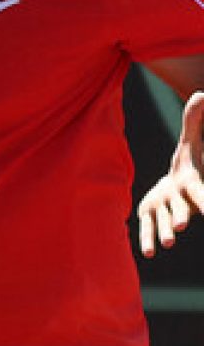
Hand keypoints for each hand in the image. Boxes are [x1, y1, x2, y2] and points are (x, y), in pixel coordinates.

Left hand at [138, 91, 203, 256]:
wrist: (179, 182)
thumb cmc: (188, 161)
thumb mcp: (191, 141)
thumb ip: (195, 120)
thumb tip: (202, 92)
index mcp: (193, 184)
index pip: (203, 194)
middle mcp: (183, 201)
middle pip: (185, 211)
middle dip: (183, 217)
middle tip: (181, 226)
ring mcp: (168, 210)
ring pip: (168, 222)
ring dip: (165, 233)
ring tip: (165, 244)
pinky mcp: (153, 216)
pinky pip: (149, 229)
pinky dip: (147, 239)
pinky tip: (147, 253)